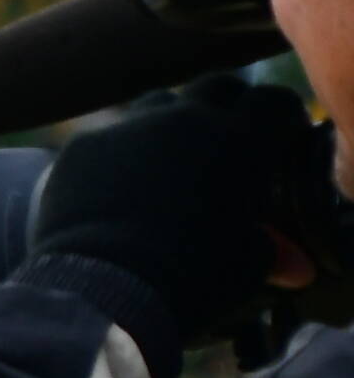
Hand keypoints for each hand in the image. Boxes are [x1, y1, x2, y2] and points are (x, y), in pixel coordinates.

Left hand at [26, 76, 336, 362]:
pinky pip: (110, 136)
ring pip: (158, 103)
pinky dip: (122, 152)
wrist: (105, 289)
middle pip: (217, 88)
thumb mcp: (247, 264)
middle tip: (226, 136)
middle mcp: (186, 120)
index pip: (273, 103)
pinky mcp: (83, 146)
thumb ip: (271, 246)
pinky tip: (117, 184)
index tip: (278, 137)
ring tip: (169, 158)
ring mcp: (130, 127)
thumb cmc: (190, 280)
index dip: (279, 119)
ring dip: (170, 123)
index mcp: (240, 140)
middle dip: (227, 106)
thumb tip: (294, 264)